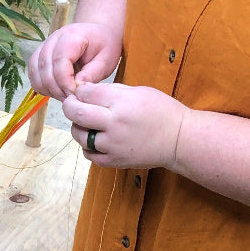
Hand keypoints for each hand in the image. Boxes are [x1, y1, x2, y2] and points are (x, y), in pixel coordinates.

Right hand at [27, 23, 121, 101]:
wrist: (97, 34)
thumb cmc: (103, 45)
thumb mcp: (106, 60)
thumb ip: (92, 74)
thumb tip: (77, 89)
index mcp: (72, 36)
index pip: (60, 61)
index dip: (65, 82)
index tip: (75, 94)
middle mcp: (54, 39)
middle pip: (45, 68)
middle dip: (57, 88)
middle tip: (71, 99)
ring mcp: (44, 46)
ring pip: (35, 72)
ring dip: (48, 89)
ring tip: (65, 95)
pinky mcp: (39, 55)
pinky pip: (33, 74)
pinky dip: (42, 86)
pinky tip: (56, 91)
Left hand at [63, 83, 188, 169]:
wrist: (179, 139)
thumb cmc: (161, 111)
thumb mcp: (139, 91)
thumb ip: (111, 90)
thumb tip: (85, 89)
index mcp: (122, 102)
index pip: (86, 93)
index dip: (80, 91)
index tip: (82, 92)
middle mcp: (114, 124)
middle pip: (76, 113)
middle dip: (69, 106)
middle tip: (73, 105)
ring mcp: (113, 145)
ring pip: (79, 135)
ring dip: (78, 127)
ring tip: (88, 123)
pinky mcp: (115, 161)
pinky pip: (89, 154)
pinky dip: (88, 146)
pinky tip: (96, 140)